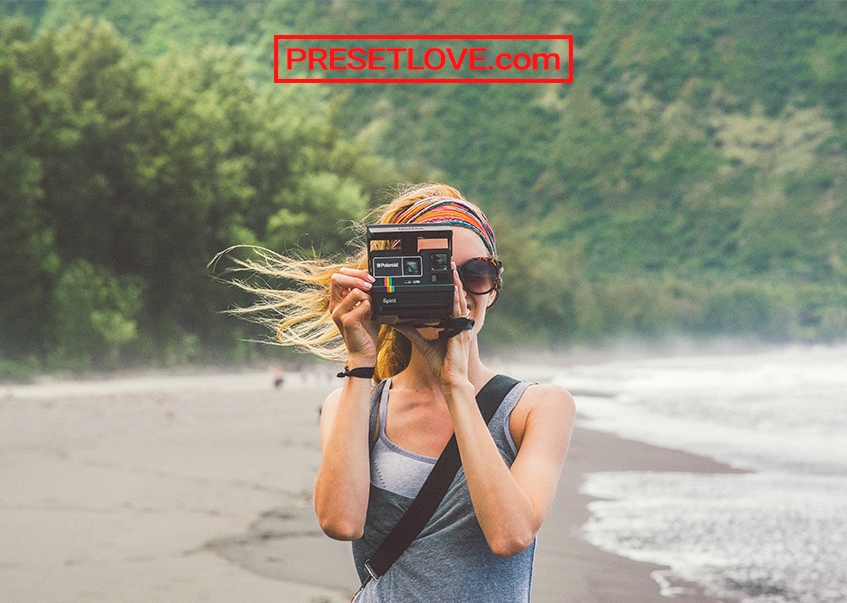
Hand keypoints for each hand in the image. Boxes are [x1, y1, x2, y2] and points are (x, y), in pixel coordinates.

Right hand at [329, 267, 378, 363]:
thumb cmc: (364, 331)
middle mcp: (334, 306)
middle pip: (337, 278)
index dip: (354, 273)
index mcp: (337, 300)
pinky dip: (371, 308)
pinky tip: (370, 316)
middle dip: (357, 278)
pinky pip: (363, 304)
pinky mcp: (347, 321)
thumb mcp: (364, 307)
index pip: (338, 275)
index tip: (368, 278)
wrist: (363, 353)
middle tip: (371, 285)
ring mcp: (339, 314)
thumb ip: (363, 292)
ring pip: (355, 291)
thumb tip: (368, 275)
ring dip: (369, 296)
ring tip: (371, 307)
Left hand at [397, 263, 472, 388]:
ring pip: (460, 302)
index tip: (446, 276)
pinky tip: (455, 290)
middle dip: (454, 281)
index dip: (450, 289)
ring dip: (457, 285)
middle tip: (450, 265)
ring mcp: (462, 329)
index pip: (451, 303)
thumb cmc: (442, 367)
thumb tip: (398, 322)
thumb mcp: (423, 345)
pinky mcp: (461, 333)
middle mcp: (459, 326)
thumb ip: (412, 332)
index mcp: (452, 327)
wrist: (450, 381)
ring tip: (453, 271)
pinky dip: (457, 301)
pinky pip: (459, 313)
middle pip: (457, 298)